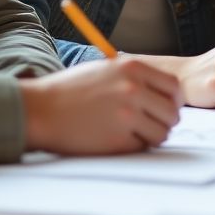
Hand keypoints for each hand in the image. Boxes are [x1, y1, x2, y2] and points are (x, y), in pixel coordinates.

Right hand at [20, 58, 181, 153]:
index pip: (173, 87)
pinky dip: (133, 146)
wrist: (41, 109)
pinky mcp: (118, 140)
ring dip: (151, 136)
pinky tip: (114, 138)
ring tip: (131, 132)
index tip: (163, 107)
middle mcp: (133, 89)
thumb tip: (163, 94)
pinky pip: (141, 147)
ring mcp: (127, 115)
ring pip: (162, 133)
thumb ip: (135, 77)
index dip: (172, 100)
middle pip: (173, 112)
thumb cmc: (70, 90)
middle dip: (165, 121)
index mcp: (132, 68)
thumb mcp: (106, 69)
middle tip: (149, 124)